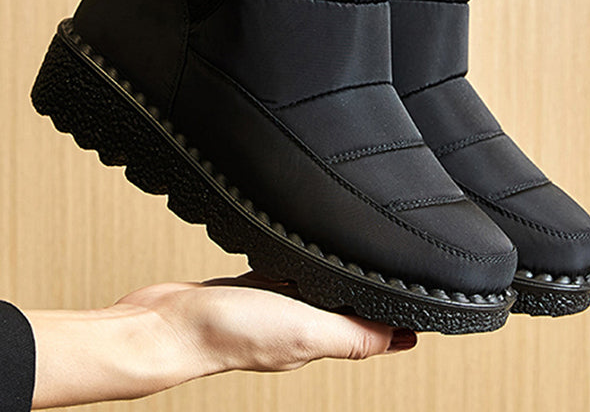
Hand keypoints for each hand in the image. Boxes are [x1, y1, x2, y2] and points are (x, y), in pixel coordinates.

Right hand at [25, 272, 415, 407]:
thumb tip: (399, 337)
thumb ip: (349, 333)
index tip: (423, 309)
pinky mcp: (249, 287)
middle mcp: (298, 324)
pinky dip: (301, 267)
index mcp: (315, 337)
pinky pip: (284, 275)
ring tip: (362, 263)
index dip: (397, 322)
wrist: (166, 323)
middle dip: (373, 297)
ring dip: (340, 281)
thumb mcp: (302, 329)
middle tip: (399, 276)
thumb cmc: (229, 329)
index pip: (368, 332)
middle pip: (347, 311)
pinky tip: (304, 252)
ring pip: (317, 292)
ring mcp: (273, 306)